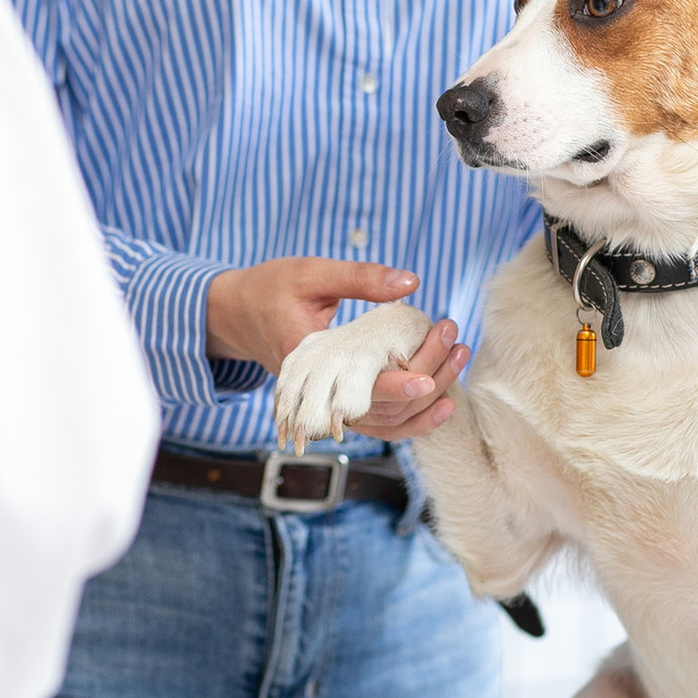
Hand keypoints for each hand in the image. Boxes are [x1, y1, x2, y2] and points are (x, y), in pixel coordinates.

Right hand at [207, 258, 470, 439]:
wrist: (239, 316)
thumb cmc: (272, 289)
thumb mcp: (311, 274)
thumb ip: (360, 277)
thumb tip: (411, 282)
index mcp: (308, 363)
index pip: (359, 388)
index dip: (396, 387)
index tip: (428, 376)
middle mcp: (319, 395)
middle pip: (383, 407)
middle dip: (428, 376)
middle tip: (453, 336)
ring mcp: (330, 405)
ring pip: (388, 421)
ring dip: (429, 396)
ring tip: (458, 353)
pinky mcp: (340, 404)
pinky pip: (382, 423)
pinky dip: (415, 418)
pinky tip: (445, 398)